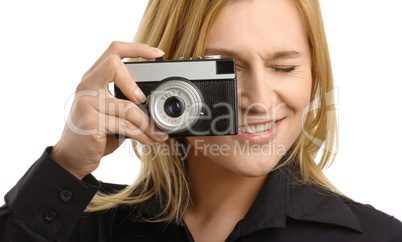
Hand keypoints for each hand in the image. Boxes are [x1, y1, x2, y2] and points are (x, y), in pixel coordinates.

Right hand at [51, 41, 167, 179]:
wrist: (71, 158)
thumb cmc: (94, 134)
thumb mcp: (110, 114)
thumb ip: (126, 103)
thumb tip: (155, 105)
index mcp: (93, 79)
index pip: (113, 51)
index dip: (137, 48)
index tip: (157, 53)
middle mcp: (86, 85)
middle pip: (113, 65)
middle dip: (134, 84)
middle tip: (145, 101)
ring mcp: (85, 102)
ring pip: (127, 106)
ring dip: (148, 123)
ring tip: (157, 133)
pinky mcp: (89, 121)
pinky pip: (125, 125)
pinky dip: (141, 135)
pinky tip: (147, 140)